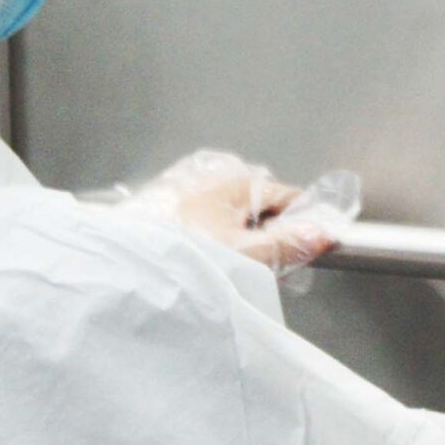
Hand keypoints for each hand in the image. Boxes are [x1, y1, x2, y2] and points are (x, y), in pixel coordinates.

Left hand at [112, 149, 350, 271]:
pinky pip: (203, 222)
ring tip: (221, 269)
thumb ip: (289, 245)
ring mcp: (187, 188)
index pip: (288, 198)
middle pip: (259, 208)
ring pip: (230, 217)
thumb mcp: (246, 256)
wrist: (120, 265)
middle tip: (254, 270)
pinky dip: (207, 241)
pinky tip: (197, 262)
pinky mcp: (165, 205)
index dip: (298, 227)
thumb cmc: (179, 255)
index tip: (299, 254)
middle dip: (263, 237)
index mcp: (236, 178)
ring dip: (234, 242)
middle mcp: (212, 174)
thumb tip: (324, 233)